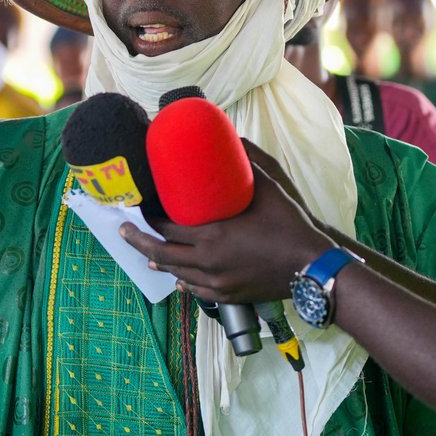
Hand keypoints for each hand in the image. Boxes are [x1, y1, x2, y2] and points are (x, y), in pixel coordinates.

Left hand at [121, 141, 334, 303]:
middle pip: (162, 252)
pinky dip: (183, 283)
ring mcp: (218, 283)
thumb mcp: (268, 188)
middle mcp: (209, 262)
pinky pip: (197, 292)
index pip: (166, 227)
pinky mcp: (229, 295)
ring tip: (146, 251)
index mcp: (212, 236)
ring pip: (176, 274)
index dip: (148, 217)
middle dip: (139, 240)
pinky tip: (178, 278)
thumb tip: (233, 139)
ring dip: (158, 261)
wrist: (312, 266)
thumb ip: (246, 164)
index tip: (137, 207)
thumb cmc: (290, 224)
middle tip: (123, 230)